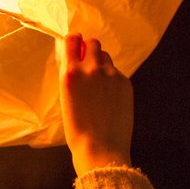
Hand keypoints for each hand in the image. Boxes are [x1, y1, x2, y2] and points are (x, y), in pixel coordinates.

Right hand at [58, 34, 132, 175]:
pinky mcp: (125, 83)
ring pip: (105, 56)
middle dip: (89, 50)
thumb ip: (69, 75)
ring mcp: (110, 75)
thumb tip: (71, 58)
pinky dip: (112, 78)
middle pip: (93, 43)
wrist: (100, 149)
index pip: (72, 40)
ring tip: (98, 82)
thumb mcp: (64, 97)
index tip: (75, 45)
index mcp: (71, 73)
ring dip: (101, 62)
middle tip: (88, 64)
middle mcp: (91, 69)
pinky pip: (116, 72)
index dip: (74, 41)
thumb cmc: (76, 128)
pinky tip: (109, 96)